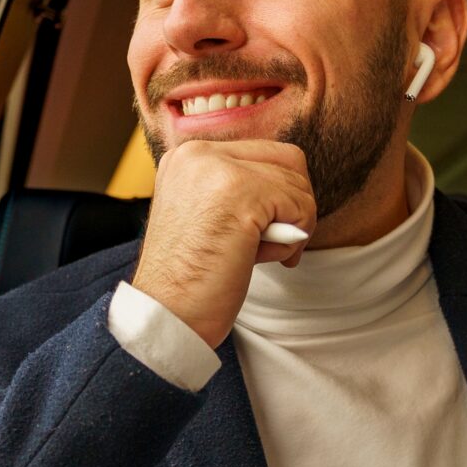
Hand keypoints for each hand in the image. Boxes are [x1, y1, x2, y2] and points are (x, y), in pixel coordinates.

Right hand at [131, 139, 316, 347]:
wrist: (165, 314)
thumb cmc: (189, 279)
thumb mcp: (207, 217)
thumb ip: (238, 192)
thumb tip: (294, 188)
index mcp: (188, 156)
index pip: (263, 153)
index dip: (279, 194)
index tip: (264, 233)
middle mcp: (199, 153)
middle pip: (288, 161)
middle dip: (294, 206)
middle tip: (275, 244)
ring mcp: (219, 169)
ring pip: (297, 185)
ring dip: (294, 227)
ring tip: (259, 255)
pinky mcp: (242, 193)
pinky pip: (301, 207)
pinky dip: (294, 239)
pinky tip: (260, 259)